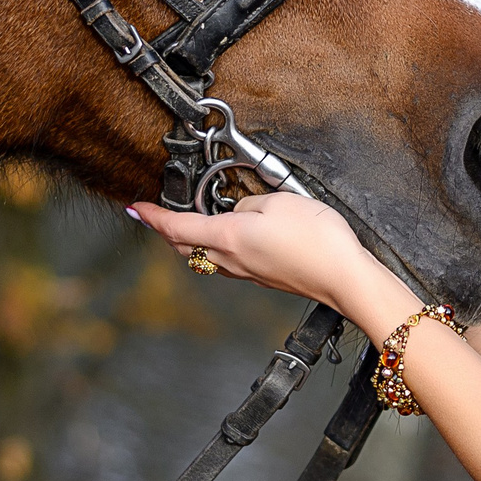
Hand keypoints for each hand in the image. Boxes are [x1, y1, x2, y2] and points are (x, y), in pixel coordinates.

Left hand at [127, 193, 406, 320]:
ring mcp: (247, 273)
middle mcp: (230, 260)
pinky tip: (230, 235)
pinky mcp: (263, 278)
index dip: (152, 216)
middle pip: (183, 247)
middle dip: (166, 231)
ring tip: (190, 222)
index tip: (136, 208)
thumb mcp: (278, 201)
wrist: (344, 278)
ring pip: (203, 257)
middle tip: (158, 215)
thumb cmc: (316, 240)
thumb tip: (239, 210)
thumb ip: (250, 203)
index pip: (176, 227)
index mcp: (227, 237)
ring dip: (190, 240)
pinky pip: (228, 261)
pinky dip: (217, 247)